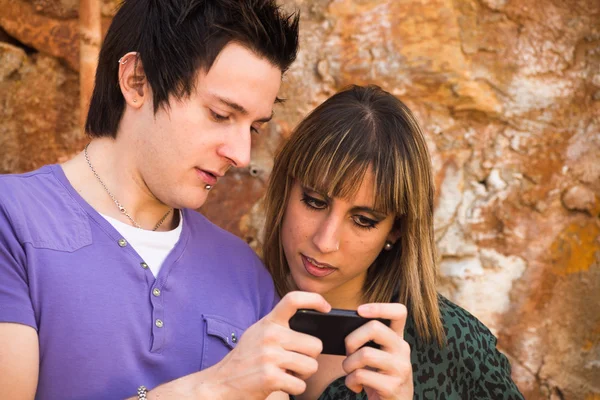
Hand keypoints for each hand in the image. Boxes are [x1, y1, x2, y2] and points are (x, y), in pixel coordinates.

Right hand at [205, 291, 330, 399]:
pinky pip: (301, 385)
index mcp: (269, 322)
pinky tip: (280, 383)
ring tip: (286, 372)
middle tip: (294, 362)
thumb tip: (313, 320)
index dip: (315, 299)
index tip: (326, 308)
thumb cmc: (246, 359)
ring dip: (303, 374)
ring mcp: (270, 356)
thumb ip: (279, 327)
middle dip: (309, 357)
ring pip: (312, 366)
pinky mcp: (270, 377)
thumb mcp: (258, 333)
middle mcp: (270, 335)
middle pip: (315, 345)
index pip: (293, 299)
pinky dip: (294, 388)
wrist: (220, 382)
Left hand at [342, 303, 412, 399]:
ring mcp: (400, 368)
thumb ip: (368, 342)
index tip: (359, 310)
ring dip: (348, 364)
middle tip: (348, 352)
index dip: (379, 307)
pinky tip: (355, 386)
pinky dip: (350, 381)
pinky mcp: (392, 386)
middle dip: (352, 339)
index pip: (399, 312)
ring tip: (350, 372)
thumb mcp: (377, 357)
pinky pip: (361, 375)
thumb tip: (342, 328)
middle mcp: (403, 350)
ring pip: (365, 353)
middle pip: (375, 328)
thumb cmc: (378, 379)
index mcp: (398, 339)